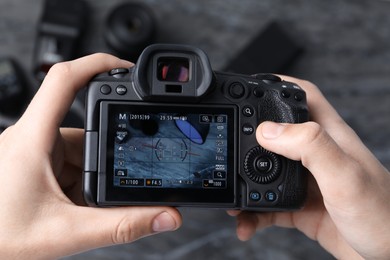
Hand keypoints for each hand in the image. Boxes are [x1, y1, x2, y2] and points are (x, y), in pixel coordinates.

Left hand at [0, 54, 181, 258]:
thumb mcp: (68, 233)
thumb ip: (121, 226)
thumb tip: (164, 215)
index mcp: (33, 140)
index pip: (63, 80)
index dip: (97, 64)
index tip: (126, 68)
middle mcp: (32, 139)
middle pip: (87, 131)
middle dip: (104, 161)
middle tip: (102, 192)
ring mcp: (34, 151)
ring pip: (81, 152)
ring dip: (90, 178)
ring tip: (80, 209)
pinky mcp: (36, 164)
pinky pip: (70, 164)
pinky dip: (80, 184)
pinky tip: (74, 208)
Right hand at [229, 77, 389, 258]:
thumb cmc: (383, 216)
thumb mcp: (345, 176)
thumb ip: (310, 147)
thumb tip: (268, 130)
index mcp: (329, 138)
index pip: (304, 96)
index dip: (278, 84)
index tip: (250, 86)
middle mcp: (316, 156)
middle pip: (276, 133)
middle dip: (248, 136)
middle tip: (228, 143)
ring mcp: (307, 181)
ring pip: (266, 172)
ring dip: (244, 183)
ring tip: (232, 196)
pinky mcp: (301, 206)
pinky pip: (267, 205)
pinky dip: (252, 214)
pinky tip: (246, 222)